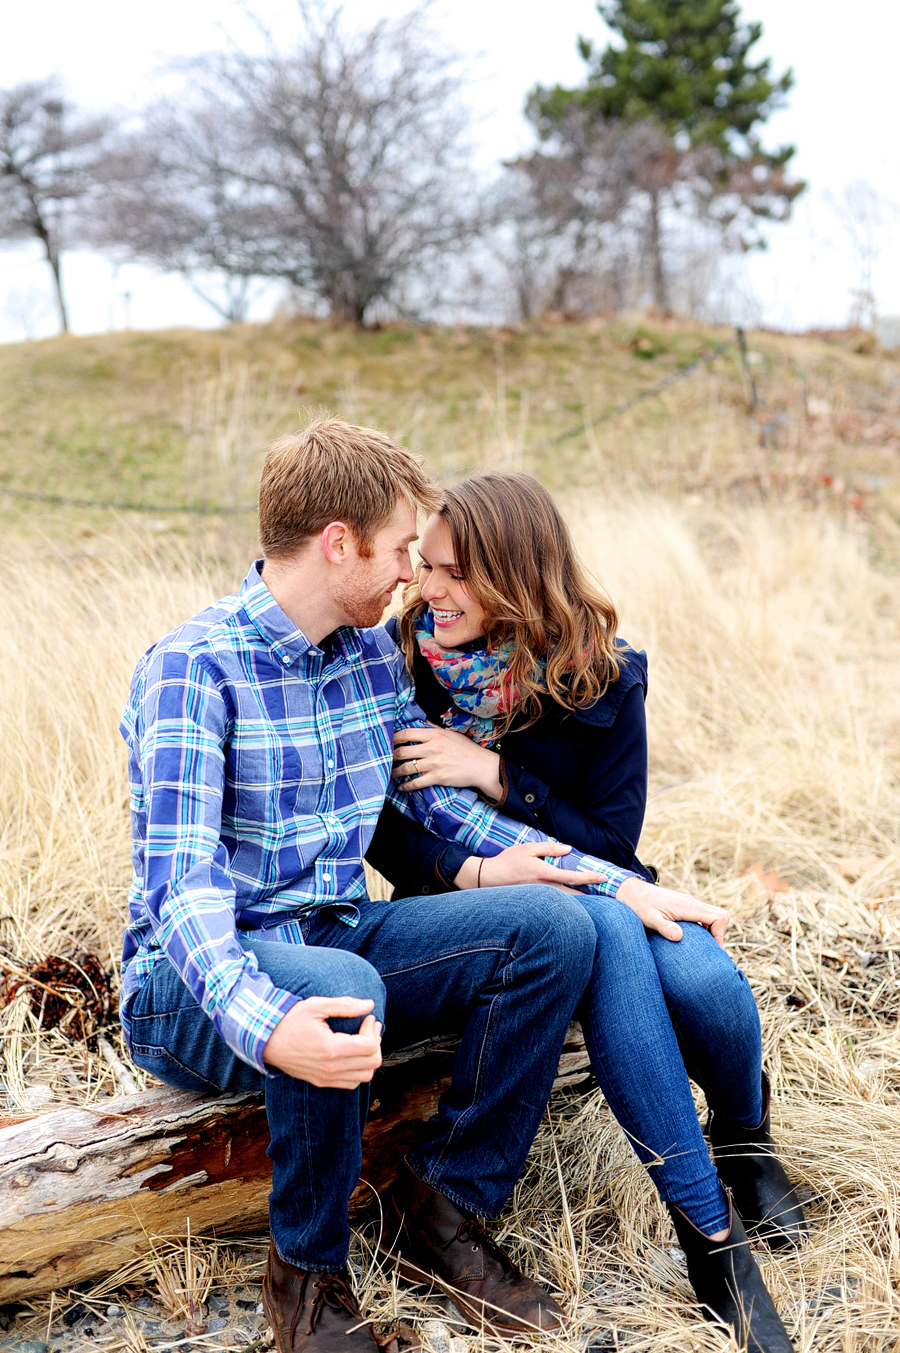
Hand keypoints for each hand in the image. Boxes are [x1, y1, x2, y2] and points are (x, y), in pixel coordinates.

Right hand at [262, 998, 382, 1087]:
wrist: (264, 1040)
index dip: (372, 1030)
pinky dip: (359, 1070)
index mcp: (331, 1049)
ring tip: (363, 1039)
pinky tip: (352, 1053)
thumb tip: (370, 1004)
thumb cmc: (289, 1019)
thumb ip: (345, 1005)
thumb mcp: (316, 1005)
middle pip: (372, 1063)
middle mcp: (331, 1069)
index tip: (366, 1017)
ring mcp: (326, 1078)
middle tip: (368, 1026)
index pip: (370, 1047)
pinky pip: (351, 1083)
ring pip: (365, 1076)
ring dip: (369, 1058)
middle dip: (376, 1042)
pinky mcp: (321, 1082)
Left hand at [393, 725, 502, 799]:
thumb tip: (421, 722)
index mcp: (435, 735)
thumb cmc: (467, 749)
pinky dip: (406, 786)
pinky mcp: (437, 778)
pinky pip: (416, 783)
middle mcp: (432, 748)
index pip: (407, 733)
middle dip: (391, 756)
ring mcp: (434, 763)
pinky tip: (402, 787)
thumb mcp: (451, 734)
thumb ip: (434, 728)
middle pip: (402, 751)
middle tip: (385, 759)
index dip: (394, 738)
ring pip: (406, 768)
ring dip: (395, 772)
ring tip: (391, 774)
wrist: (481, 766)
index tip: (387, 741)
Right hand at [454, 841, 606, 892]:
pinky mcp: (535, 902)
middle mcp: (544, 888)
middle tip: (606, 894)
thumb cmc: (507, 861)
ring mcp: (540, 897)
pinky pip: (555, 903)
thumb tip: (568, 849)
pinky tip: (573, 900)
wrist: (488, 878)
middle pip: (573, 894)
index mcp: (544, 873)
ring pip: (565, 901)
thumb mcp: (527, 848)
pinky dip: (567, 901)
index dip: (590, 878)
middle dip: (591, 895)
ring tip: (594, 897)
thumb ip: (549, 848)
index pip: (572, 877)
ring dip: (580, 900)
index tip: (604, 877)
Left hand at [615, 877, 729, 944]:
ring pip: (712, 916)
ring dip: (712, 932)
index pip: (718, 917)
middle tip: (711, 953)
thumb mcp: (649, 919)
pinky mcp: (683, 907)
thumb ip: (664, 927)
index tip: (713, 950)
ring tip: (704, 950)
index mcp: (688, 906)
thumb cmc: (638, 905)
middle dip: (719, 934)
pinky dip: (704, 928)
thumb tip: (679, 937)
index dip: (720, 935)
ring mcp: (688, 904)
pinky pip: (702, 916)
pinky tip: (693, 941)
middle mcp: (691, 903)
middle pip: (720, 915)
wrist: (629, 891)